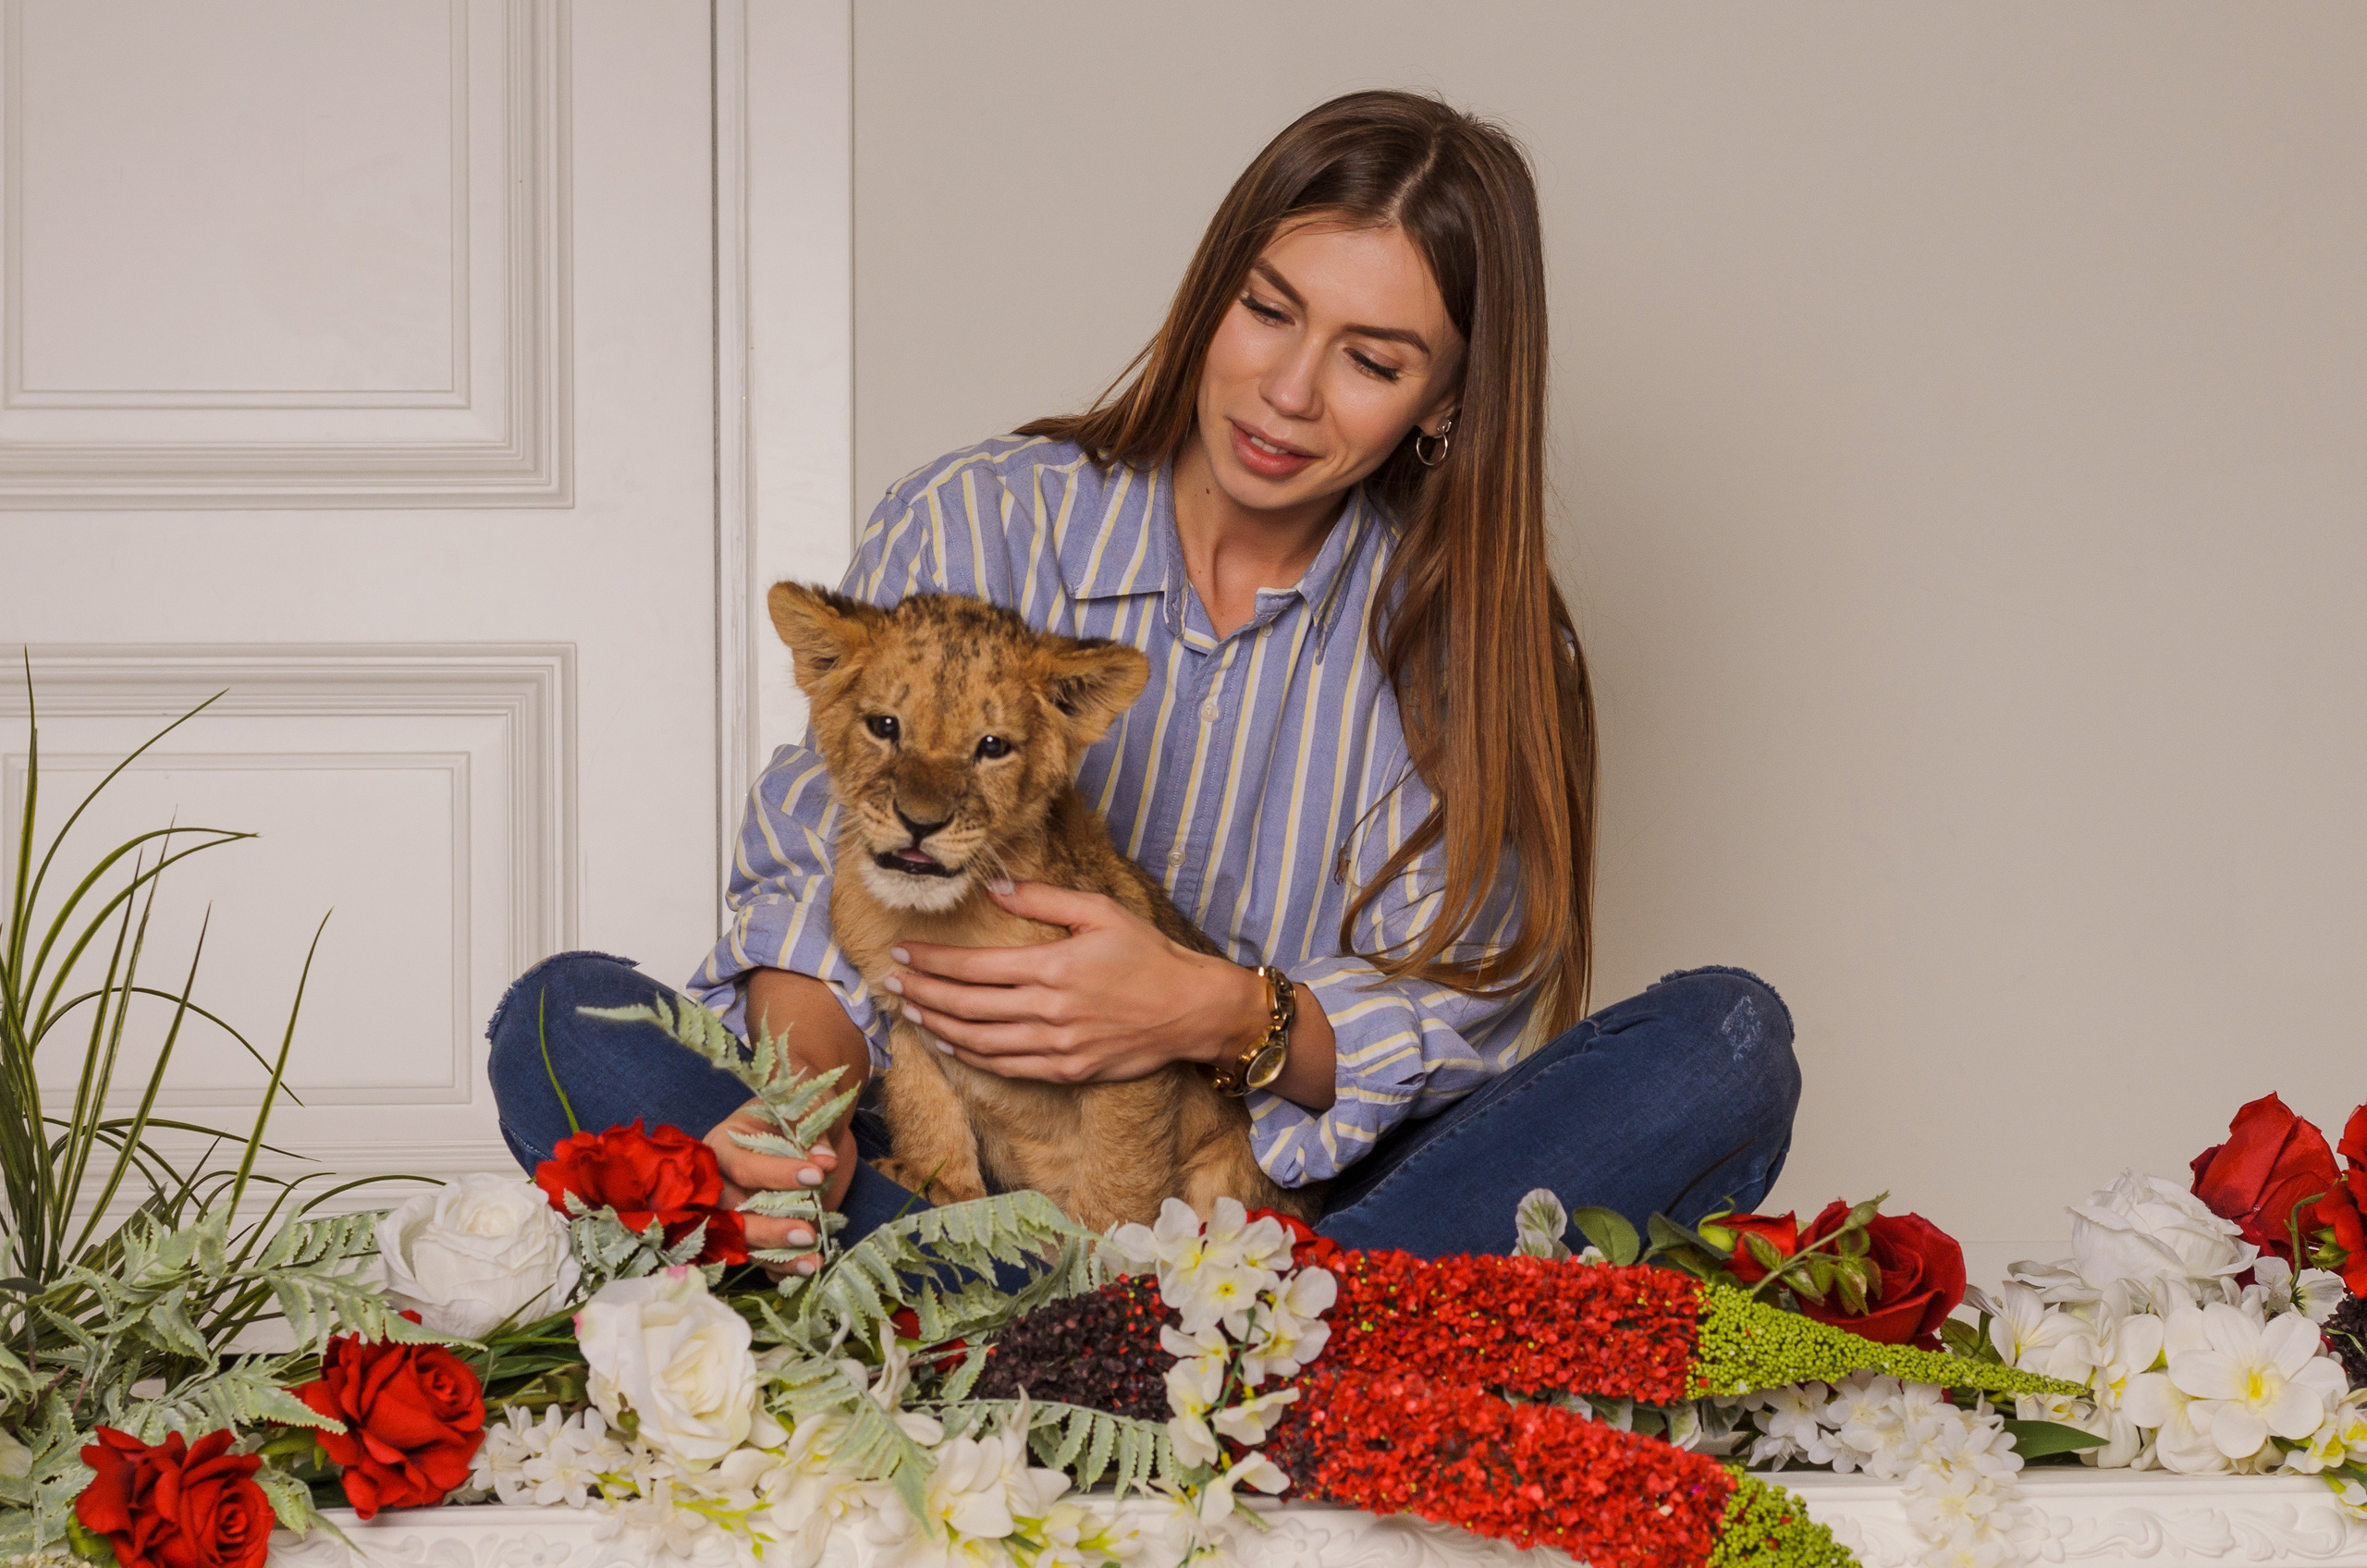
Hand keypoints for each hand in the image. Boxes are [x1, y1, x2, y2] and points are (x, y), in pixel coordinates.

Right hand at [705, 1100, 852, 1280]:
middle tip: (807, 1233)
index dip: (776, 1174)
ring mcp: (736, 1212)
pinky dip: (782, 1267)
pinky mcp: (757, 1231)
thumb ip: (811, 1133)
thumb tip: (824, 1160)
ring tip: (813, 1261)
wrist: (815, 1126)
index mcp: (722, 1146)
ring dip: (778, 1255)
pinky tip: (805, 1269)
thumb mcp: (804, 1110)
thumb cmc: (801, 1111)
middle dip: (769, 1228)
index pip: (742, 1166)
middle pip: (733, 1214)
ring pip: (744, 1242)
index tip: (816, 1175)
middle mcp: (721, 1183)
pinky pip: (761, 1257)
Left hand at [886, 881, 1264, 1083]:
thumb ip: (1040, 899)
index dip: (931, 963)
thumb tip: (993, 888)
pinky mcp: (1067, 1071)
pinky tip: (950, 1044)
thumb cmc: (1148, 955)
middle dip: (921, 994)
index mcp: (1052, 967)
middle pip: (965, 1006)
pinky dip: (970, 1056)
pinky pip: (1005, 1066)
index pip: (972, 968)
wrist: (1190, 1010)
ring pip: (978, 1042)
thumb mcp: (1099, 911)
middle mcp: (1048, 1010)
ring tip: (909, 1012)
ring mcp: (1056, 1047)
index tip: (902, 954)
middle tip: (890, 984)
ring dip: (937, 1027)